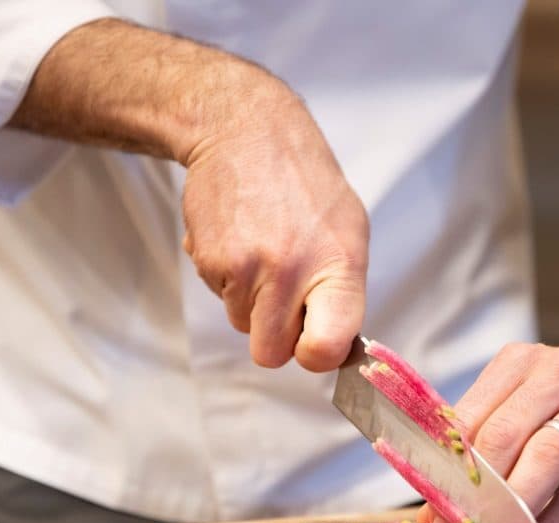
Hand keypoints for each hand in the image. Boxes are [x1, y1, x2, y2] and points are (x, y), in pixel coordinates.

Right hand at [180, 71, 367, 371]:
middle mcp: (290, 273)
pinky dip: (228, 277)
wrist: (247, 131)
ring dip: (252, 302)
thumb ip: (342, 293)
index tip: (314, 345)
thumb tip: (333, 347)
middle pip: (271, 353)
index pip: (326, 347)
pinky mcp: (209, 260)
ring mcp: (246, 268)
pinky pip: (219, 296)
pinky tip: (240, 239)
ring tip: (263, 251)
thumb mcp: (349, 231)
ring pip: (243, 325)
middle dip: (276, 336)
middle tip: (284, 297)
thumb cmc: (305, 184)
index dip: (316, 356)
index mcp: (338, 268)